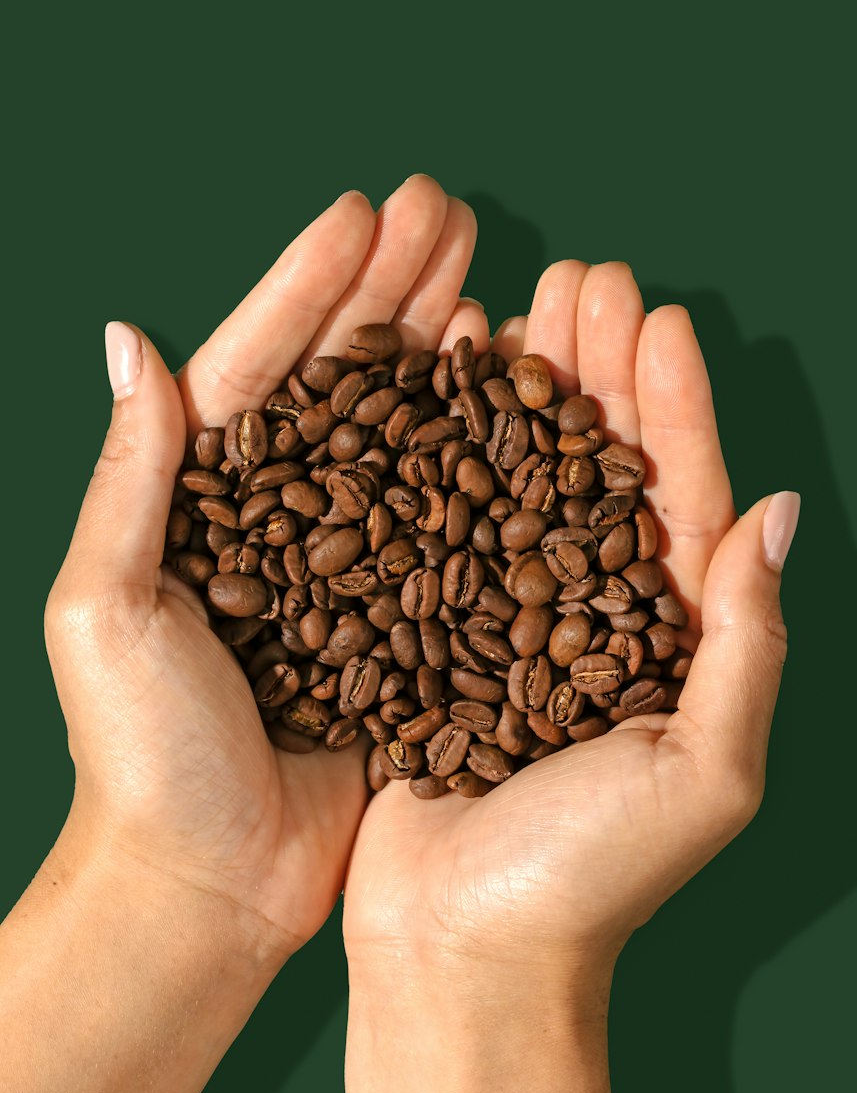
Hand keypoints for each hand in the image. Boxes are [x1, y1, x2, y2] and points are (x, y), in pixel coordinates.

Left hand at [45, 173, 485, 959]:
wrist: (206, 888)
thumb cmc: (139, 759)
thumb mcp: (108, 610)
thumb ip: (129, 476)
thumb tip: (125, 337)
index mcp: (198, 499)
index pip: (257, 366)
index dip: (309, 285)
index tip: (362, 210)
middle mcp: (279, 514)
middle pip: (339, 378)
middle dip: (391, 286)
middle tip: (445, 205)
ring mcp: (347, 559)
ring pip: (403, 429)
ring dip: (441, 344)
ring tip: (490, 268)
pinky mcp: (401, 613)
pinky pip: (449, 512)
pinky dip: (480, 446)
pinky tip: (512, 390)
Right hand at [342, 260, 800, 974]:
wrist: (463, 956)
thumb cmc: (592, 880)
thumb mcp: (705, 770)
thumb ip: (747, 641)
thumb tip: (780, 511)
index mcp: (669, 641)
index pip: (681, 498)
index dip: (675, 404)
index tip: (660, 316)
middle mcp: (593, 616)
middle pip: (601, 466)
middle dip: (599, 369)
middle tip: (584, 276)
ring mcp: (513, 617)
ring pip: (523, 476)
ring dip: (525, 389)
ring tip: (519, 301)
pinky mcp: (438, 630)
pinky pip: (448, 519)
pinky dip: (446, 448)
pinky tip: (437, 387)